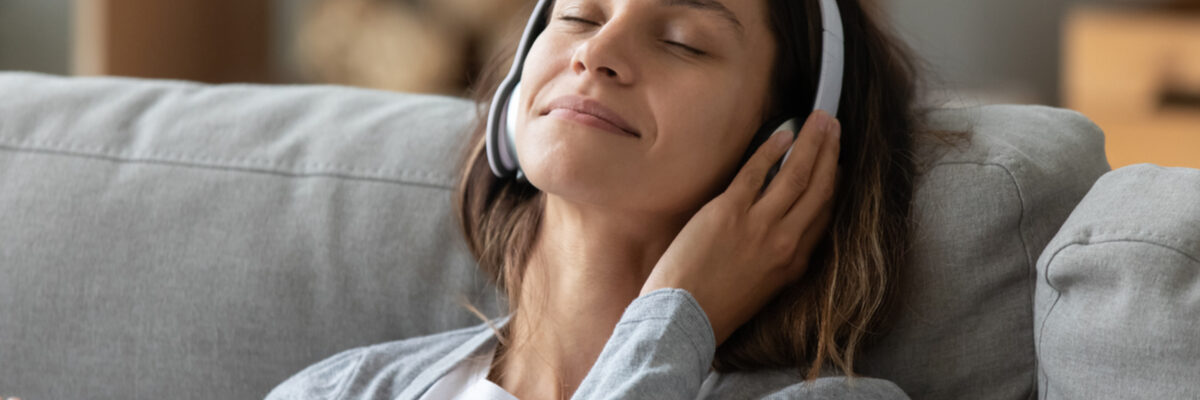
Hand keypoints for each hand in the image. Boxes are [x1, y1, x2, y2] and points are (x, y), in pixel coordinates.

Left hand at [640, 110, 839, 346]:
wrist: (684, 317)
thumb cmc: (715, 306)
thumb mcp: (763, 288)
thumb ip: (779, 259)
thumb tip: (785, 228)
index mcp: (794, 263)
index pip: (824, 214)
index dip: (835, 183)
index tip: (837, 163)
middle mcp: (785, 242)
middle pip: (819, 188)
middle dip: (830, 153)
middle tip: (834, 126)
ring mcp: (759, 225)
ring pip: (795, 174)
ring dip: (811, 143)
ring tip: (819, 120)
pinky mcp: (729, 212)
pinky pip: (756, 171)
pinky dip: (772, 149)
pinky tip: (782, 134)